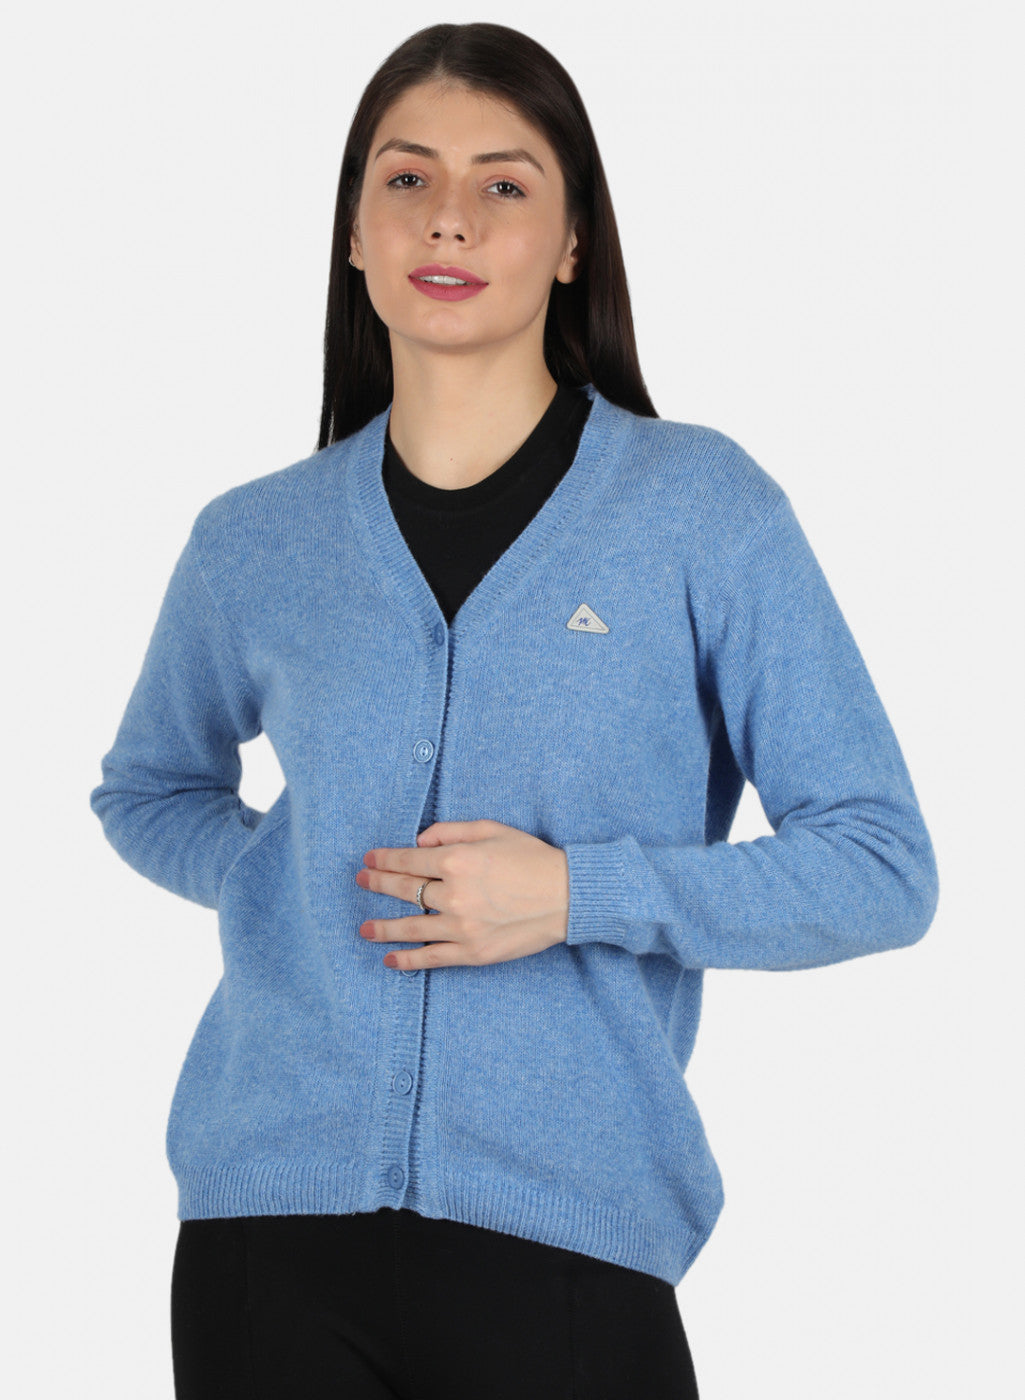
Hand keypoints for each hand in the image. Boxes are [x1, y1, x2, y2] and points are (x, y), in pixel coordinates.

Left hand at [354, 819, 568, 970]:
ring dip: (382, 927)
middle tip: (361, 882)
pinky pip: (432, 958)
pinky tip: (390, 959)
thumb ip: (450, 831)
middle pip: (403, 890)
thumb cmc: (532, 858)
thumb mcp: (492, 830)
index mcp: (457, 861)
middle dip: (377, 884)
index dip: (384, 859)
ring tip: (363, 928)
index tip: (369, 860)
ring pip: (410, 927)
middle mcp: (454, 894)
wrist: (567, 896)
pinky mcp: (472, 952)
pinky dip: (408, 960)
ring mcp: (461, 927)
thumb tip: (419, 842)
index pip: (407, 861)